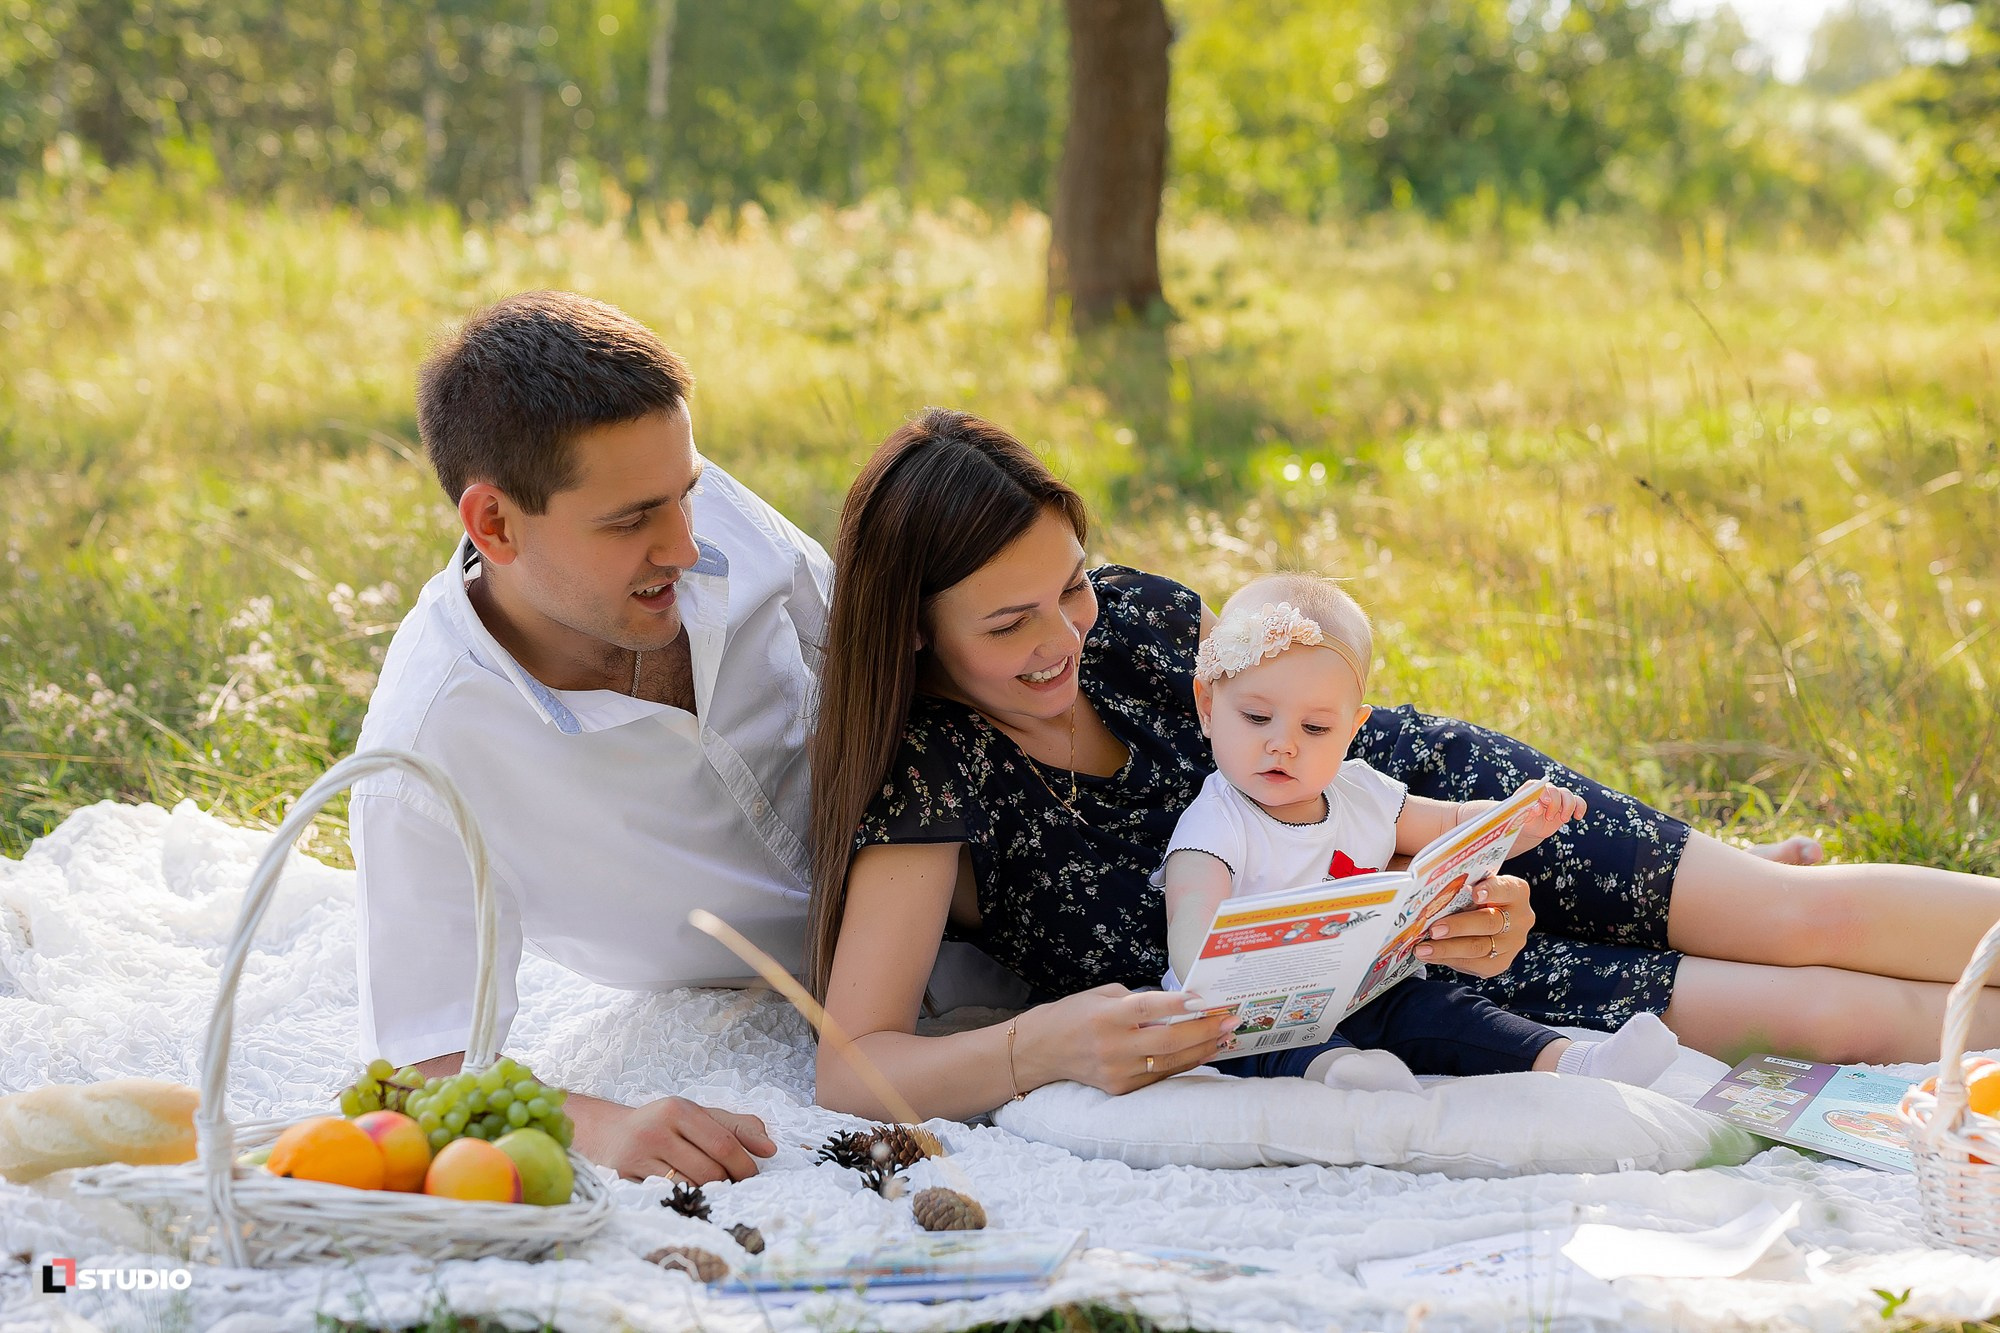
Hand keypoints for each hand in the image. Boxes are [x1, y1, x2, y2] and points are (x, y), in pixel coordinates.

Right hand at [570, 1094, 775, 1183]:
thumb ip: (739, 1127)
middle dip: (727, 1183)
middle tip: (731, 1186)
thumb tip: (770, 1149)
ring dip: (707, 1194)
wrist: (612, 1135)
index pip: (723, 1143)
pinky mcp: (624, 1180)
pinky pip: (666, 1198)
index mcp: (678, 1109)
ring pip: (688, 1188)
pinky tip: (687, 1195)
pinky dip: (683, 1200)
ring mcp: (636, 1157)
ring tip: (710, 1189)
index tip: (753, 1176)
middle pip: (708, 1171)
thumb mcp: (701, 1116)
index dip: (745, 1165)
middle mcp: (655, 1130)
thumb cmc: (667, 1126)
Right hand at [1018, 985, 1238, 1096]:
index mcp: (1107, 1016)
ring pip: (1169, 1062)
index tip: (1204, 1000)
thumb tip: (1177, 1005)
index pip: (1148, 1009)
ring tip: (1225, 1037)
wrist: (1041, 1051)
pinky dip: (1183, 1064)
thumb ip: (1138, 1000)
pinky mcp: (1120, 1089)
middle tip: (1230, 1020)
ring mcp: (1117, 1071)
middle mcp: (1113, 1046)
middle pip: (1168, 1041)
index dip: (1178, 1005)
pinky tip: (1202, 1052)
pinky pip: (1159, 1076)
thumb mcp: (1102, 995)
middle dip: (1204, 1031)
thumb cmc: (1074, 1014)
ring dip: (1201, 1050)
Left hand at [1415, 874, 1532, 977]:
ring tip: (1423, 948)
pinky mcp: (1500, 963)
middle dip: (1458, 927)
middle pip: (1489, 922)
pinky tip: (1430, 955)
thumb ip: (1462, 885)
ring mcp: (1512, 944)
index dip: (1491, 891)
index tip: (1474, 893)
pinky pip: (1473, 964)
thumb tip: (1431, 893)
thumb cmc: (1474, 896)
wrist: (1485, 918)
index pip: (1505, 889)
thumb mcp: (1473, 884)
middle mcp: (1520, 918)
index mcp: (1516, 892)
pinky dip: (1447, 959)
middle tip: (1434, 929)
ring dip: (1447, 949)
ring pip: (1479, 948)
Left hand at [1511, 782, 1586, 853]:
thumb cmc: (1524, 820)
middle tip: (1549, 818)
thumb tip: (1537, 809)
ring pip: (1567, 794)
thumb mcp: (1522, 818)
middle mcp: (1545, 790)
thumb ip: (1528, 812)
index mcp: (1530, 790)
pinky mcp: (1567, 804)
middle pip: (1554, 790)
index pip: (1536, 785)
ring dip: (1567, 808)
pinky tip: (1577, 817)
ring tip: (1563, 820)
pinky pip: (1579, 801)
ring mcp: (1558, 796)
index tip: (1546, 802)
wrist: (1532, 828)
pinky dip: (1580, 807)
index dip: (1543, 792)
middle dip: (1554, 804)